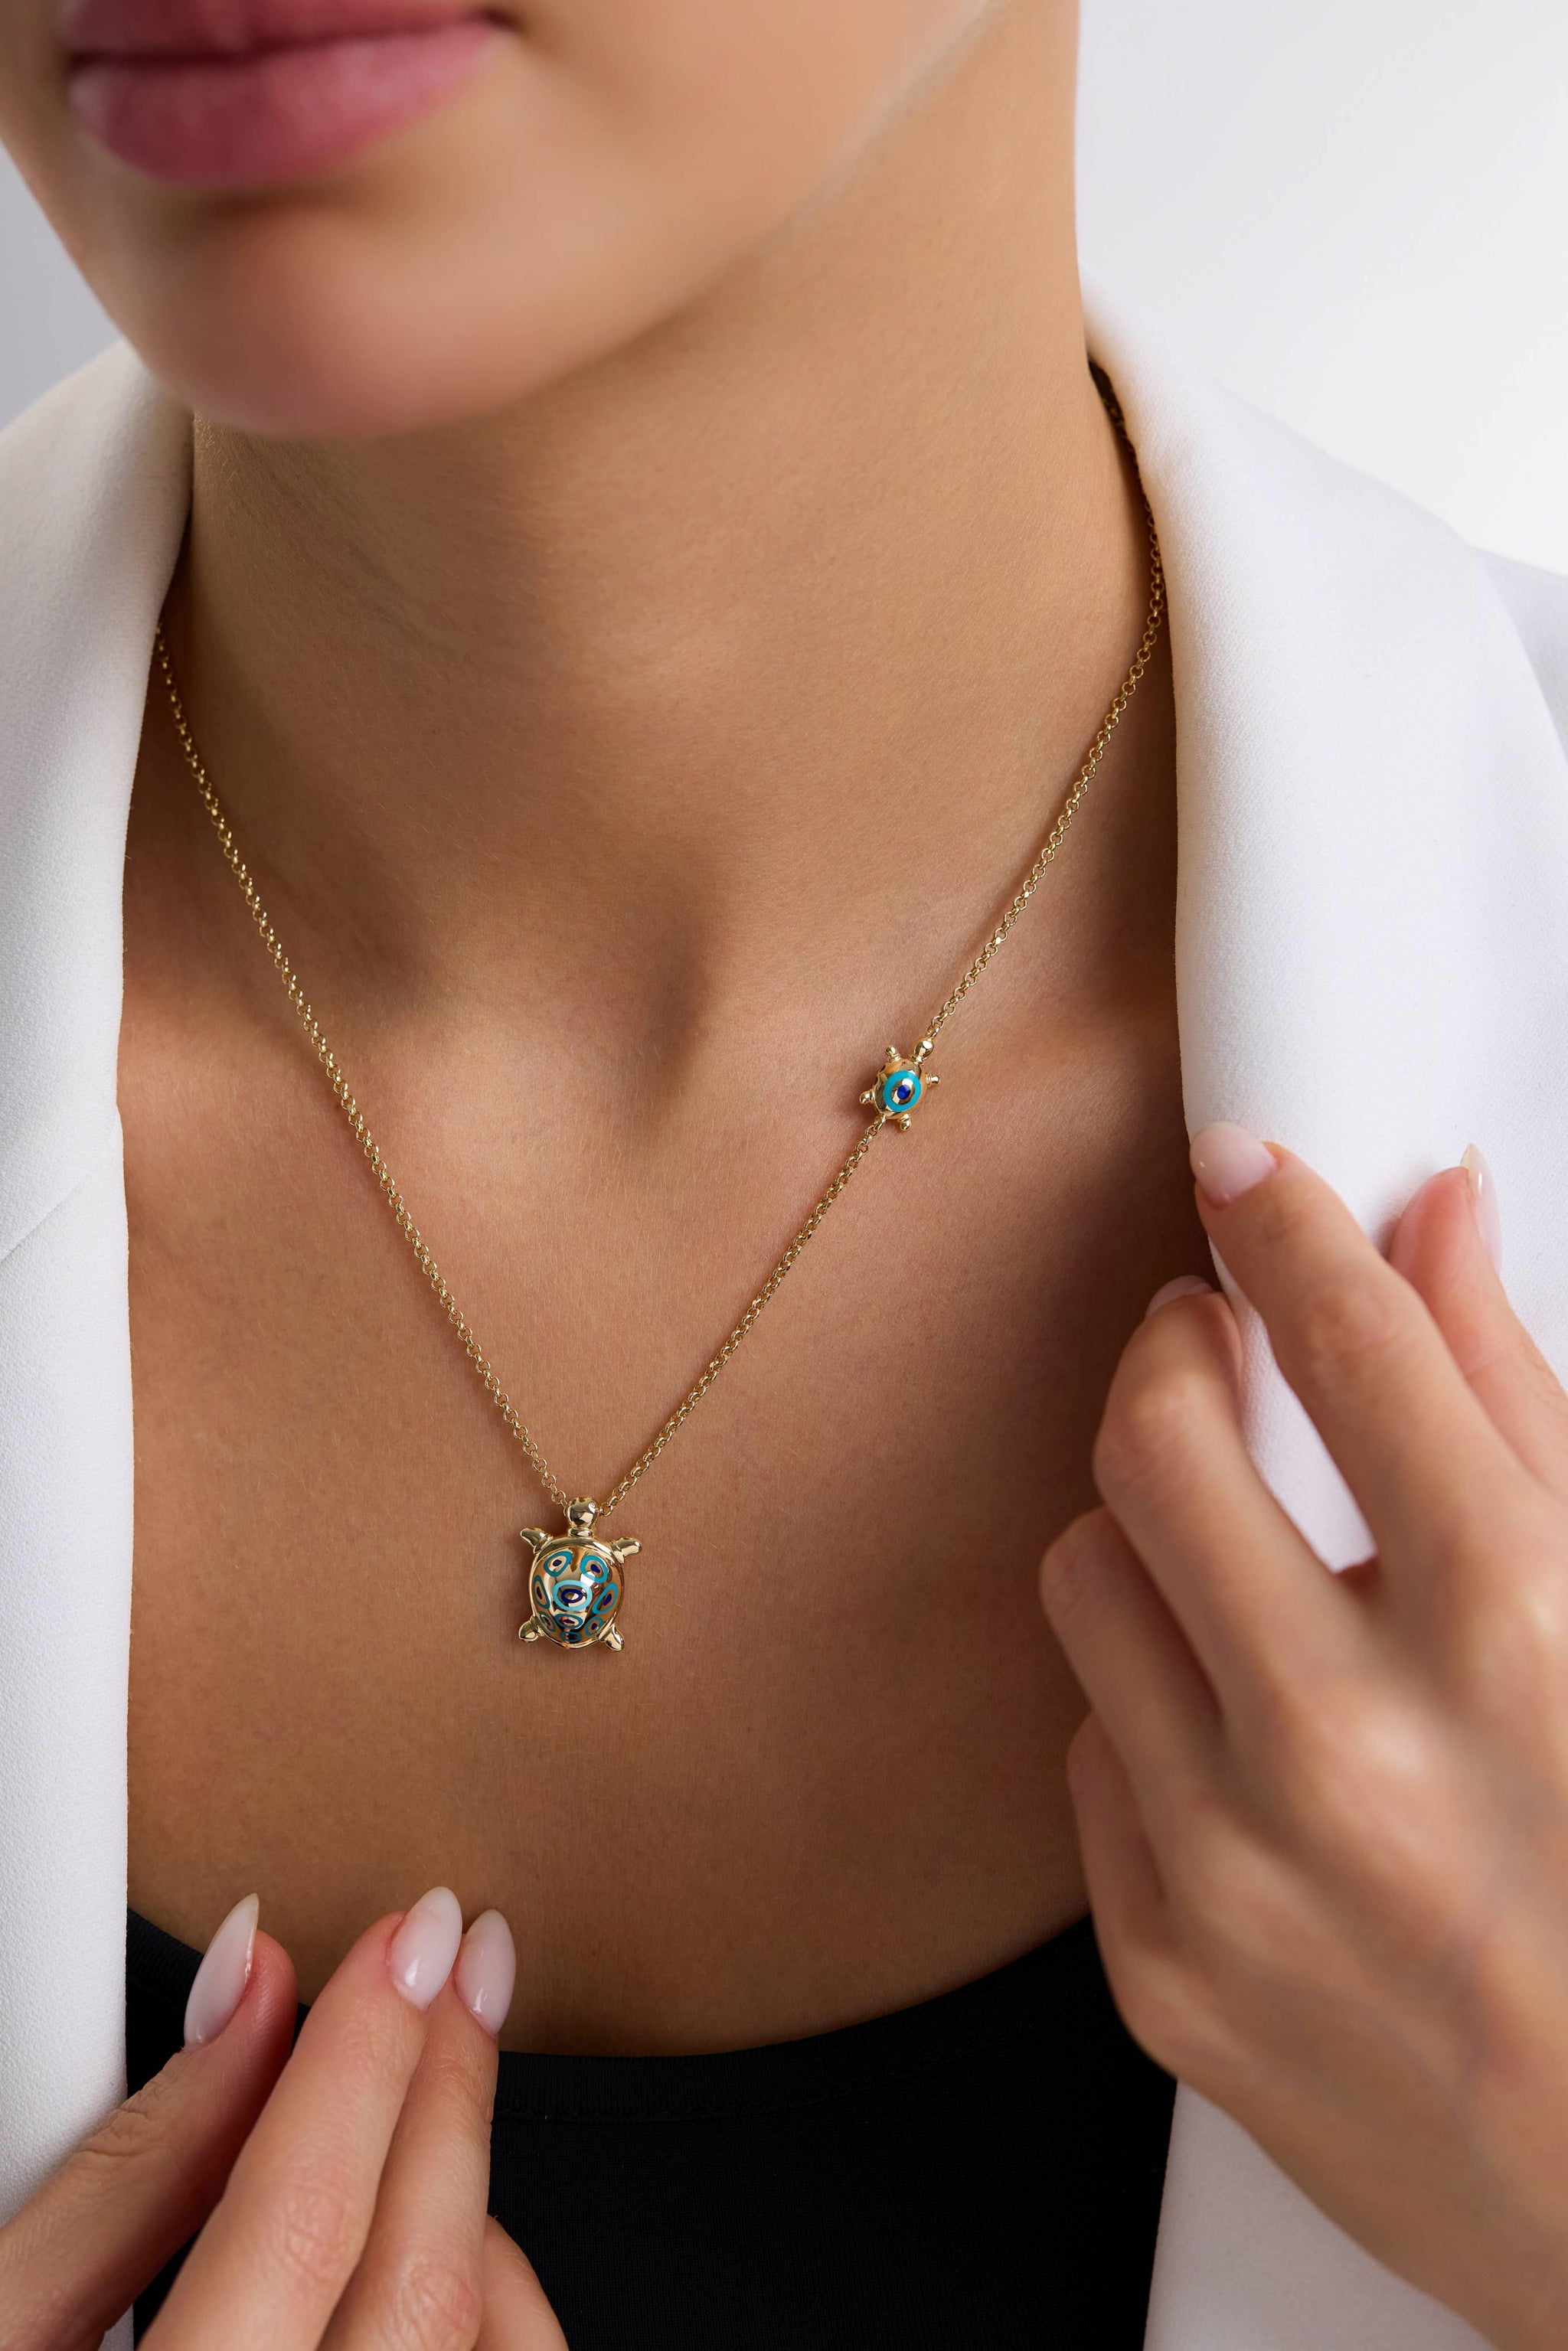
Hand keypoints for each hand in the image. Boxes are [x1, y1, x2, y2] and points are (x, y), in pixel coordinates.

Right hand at [0, 1888, 565, 2350]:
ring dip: (467, 2208)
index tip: (406, 1936)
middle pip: (420, 2281)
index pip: (301, 2218)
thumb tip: (254, 1999)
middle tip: (457, 1962)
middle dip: (448, 2088)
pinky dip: (482, 2311)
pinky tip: (435, 2247)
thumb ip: (128, 2168)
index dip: (364, 2049)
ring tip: (424, 2107)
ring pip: (487, 2350)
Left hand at [1041, 1127, 1567, 2350]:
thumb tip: (1435, 1226)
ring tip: (1243, 1558)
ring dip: (1152, 1530)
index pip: (1351, 1346)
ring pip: (1087, 1579)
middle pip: (1155, 1439)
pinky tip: (1250, 1737)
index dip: (1285, 1225)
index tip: (1247, 1174)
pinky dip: (1155, 1711)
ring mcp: (1241, 1876)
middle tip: (1213, 1343)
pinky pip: (1086, 1752)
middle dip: (1176, 1353)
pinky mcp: (1164, 1975)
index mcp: (1518, 1637)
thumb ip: (1523, 1409)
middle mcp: (1356, 1753)